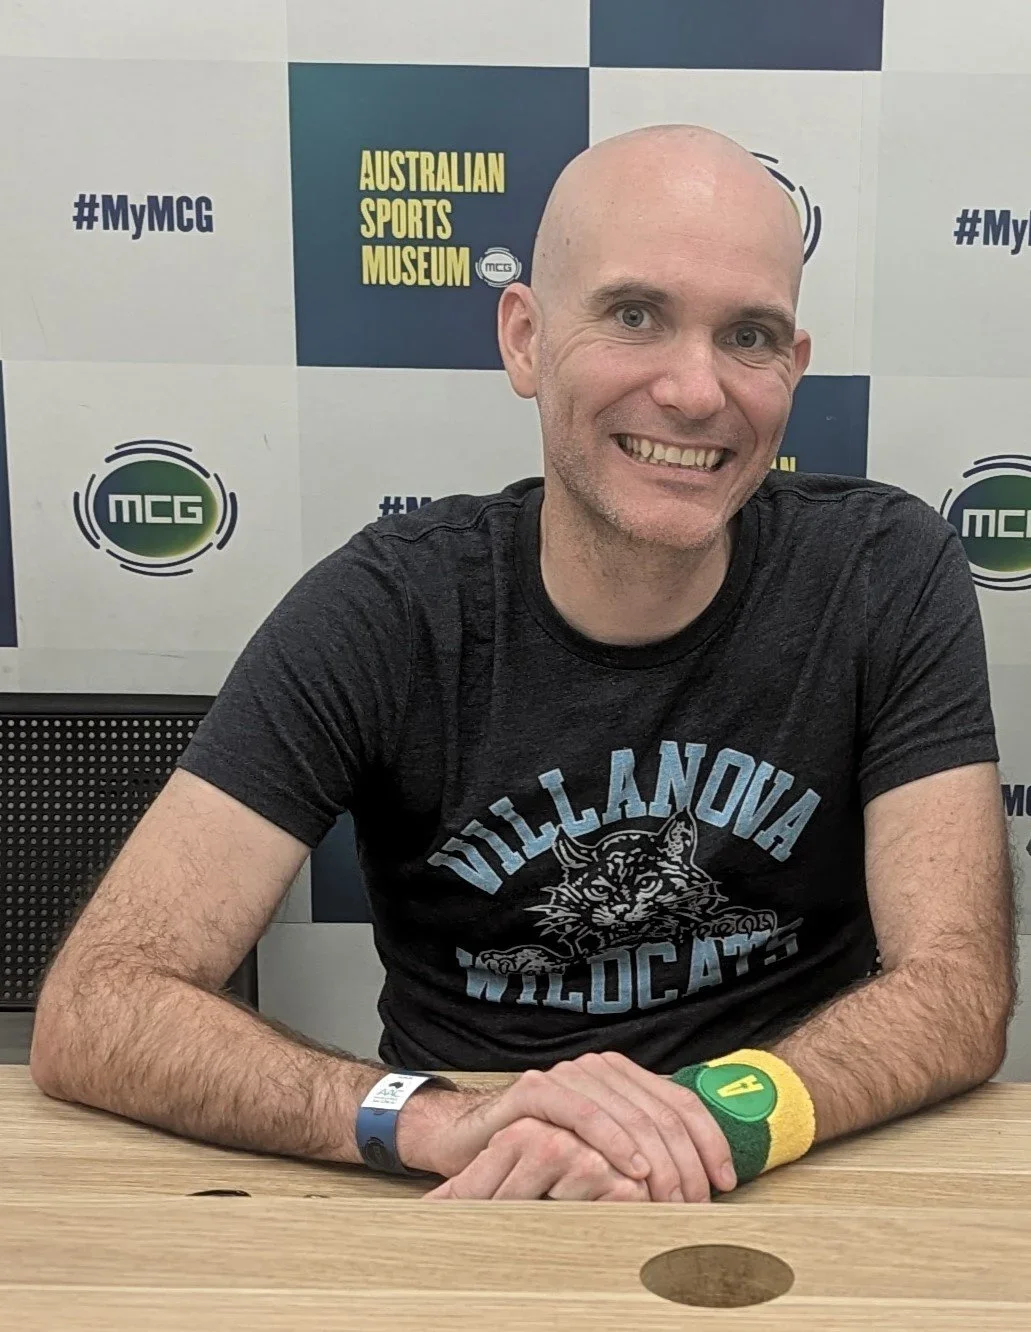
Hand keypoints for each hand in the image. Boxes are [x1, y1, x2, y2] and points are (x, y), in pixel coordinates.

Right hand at [402, 1050, 735, 1201]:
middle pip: (660, 1112)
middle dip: (686, 1162)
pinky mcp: (536, 1089)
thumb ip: (644, 1147)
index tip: (726, 1182)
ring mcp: (567, 1075)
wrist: (474, 1139)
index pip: (681, 1101)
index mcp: (623, 1075)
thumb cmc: (546, 1150)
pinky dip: (614, 1141)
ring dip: (658, 1161)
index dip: (709, 1140)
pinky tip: (633, 1170)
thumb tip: (704, 1180)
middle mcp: (599, 1067)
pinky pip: (584, 1113)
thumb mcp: (603, 1148)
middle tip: (694, 1205)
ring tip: (671, 1199)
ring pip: (629, 1115)